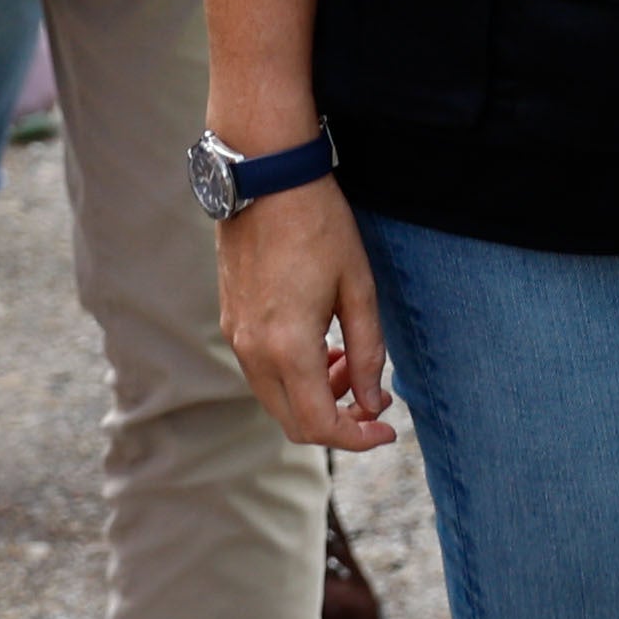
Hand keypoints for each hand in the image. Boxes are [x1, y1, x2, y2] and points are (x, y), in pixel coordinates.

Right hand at [217, 178, 389, 450]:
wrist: (267, 179)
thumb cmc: (319, 225)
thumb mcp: (359, 288)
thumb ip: (368, 353)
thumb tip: (372, 404)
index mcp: (288, 347)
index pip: (320, 425)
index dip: (358, 439)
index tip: (386, 431)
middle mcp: (254, 351)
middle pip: (293, 423)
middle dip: (337, 421)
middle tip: (371, 396)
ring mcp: (237, 337)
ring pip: (276, 400)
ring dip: (314, 398)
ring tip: (347, 361)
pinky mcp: (232, 321)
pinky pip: (262, 373)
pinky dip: (293, 377)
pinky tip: (321, 345)